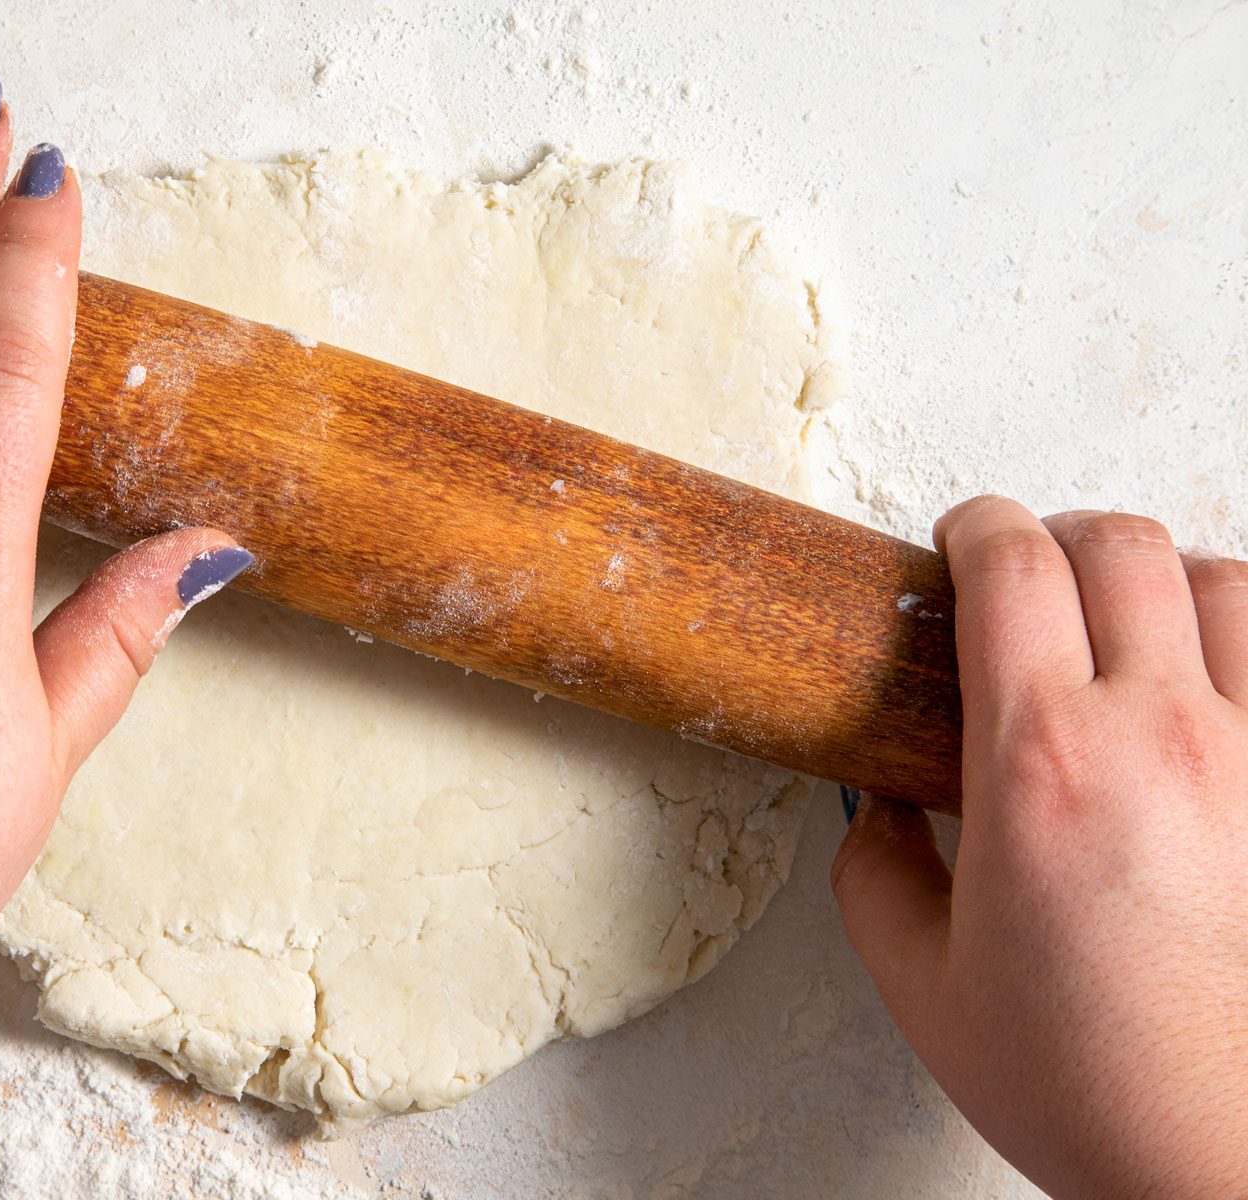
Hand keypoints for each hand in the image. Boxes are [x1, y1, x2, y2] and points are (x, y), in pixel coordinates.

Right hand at [833, 496, 1247, 1197]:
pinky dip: (1243, 632)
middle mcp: (1158, 735)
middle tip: (1025, 574)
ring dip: (1161, 577)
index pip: (1011, 566)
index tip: (958, 541)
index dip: (974, 526)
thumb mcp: (921, 983)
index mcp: (1040, 763)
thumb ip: (874, 872)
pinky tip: (1210, 671)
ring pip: (1224, 579)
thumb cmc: (1091, 1086)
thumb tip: (880, 811)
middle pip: (1118, 544)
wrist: (1220, 1160)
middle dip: (1055, 537)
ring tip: (1125, 617)